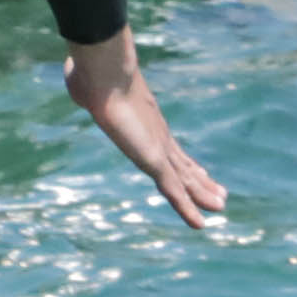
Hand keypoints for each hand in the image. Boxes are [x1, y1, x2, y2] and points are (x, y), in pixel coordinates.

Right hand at [66, 28, 230, 231]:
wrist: (103, 72)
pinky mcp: (154, 161)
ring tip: (221, 205)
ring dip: (202, 194)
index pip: (168, 148)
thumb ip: (85, 88)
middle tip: (221, 192)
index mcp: (144, 122)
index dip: (183, 162)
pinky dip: (187, 209)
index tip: (197, 171)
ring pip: (185, 179)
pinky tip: (199, 225)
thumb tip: (74, 77)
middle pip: (183, 163)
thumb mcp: (87, 85)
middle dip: (201, 179)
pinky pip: (174, 192)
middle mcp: (157, 136)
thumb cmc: (91, 74)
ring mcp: (158, 148)